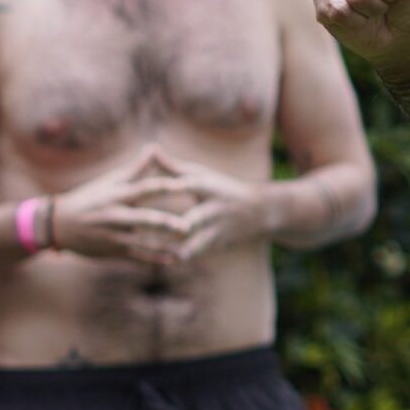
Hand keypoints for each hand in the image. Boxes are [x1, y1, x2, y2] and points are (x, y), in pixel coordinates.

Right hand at [49, 145, 196, 265]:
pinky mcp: (113, 251)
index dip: (164, 186)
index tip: (185, 185)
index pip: (144, 189)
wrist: (59, 225)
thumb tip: (154, 146)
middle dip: (165, 224)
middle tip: (187, 226)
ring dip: (165, 246)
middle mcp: (116, 215)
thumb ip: (136, 168)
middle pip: (144, 219)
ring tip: (186, 247)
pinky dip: (154, 260)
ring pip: (143, 242)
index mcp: (117, 195)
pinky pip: (136, 257)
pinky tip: (173, 260)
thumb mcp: (110, 181)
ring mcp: (114, 235)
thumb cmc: (90, 198)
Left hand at [156, 154, 273, 264]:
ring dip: (180, 249)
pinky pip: (198, 254)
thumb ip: (172, 166)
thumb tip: (149, 147)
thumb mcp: (202, 175)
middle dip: (180, 226)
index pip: (192, 184)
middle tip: (155, 229)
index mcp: (210, 187)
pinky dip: (182, 258)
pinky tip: (162, 262)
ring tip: (158, 253)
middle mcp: (215, 208)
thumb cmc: (222, 189)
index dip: (175, 185)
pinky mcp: (218, 245)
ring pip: (198, 243)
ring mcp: (218, 229)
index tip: (153, 187)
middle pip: (196, 218)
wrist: (260, 211)